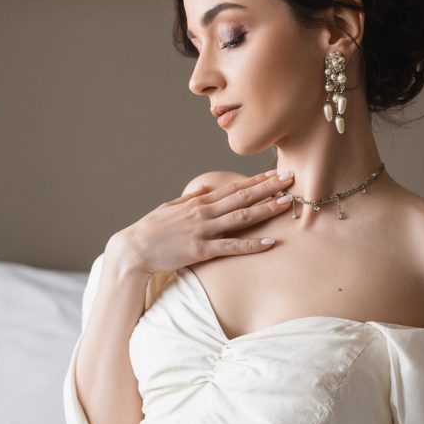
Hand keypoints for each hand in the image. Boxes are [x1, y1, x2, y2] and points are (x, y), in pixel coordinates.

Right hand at [110, 169, 294, 275]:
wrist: (132, 250)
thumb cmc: (151, 231)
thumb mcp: (169, 209)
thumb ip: (189, 200)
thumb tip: (204, 190)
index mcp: (198, 203)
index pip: (233, 187)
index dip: (256, 180)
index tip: (274, 173)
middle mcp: (204, 213)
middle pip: (242, 197)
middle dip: (268, 187)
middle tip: (291, 178)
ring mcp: (203, 231)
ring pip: (241, 217)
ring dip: (266, 209)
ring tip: (287, 202)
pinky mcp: (200, 250)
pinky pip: (231, 247)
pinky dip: (251, 245)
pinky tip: (269, 242)